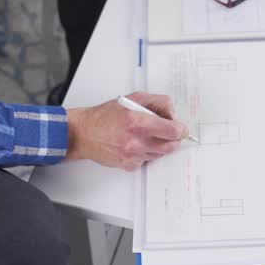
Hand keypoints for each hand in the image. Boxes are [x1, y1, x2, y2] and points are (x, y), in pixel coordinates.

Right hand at [65, 92, 186, 171]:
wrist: (84, 133)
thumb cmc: (105, 116)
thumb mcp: (132, 99)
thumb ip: (156, 102)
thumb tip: (172, 112)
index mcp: (138, 122)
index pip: (173, 131)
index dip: (180, 129)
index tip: (179, 127)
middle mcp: (136, 142)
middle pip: (170, 146)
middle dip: (172, 138)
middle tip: (166, 131)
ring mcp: (133, 156)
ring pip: (160, 154)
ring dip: (158, 145)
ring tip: (145, 135)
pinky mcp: (129, 165)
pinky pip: (147, 161)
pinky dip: (146, 153)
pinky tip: (135, 144)